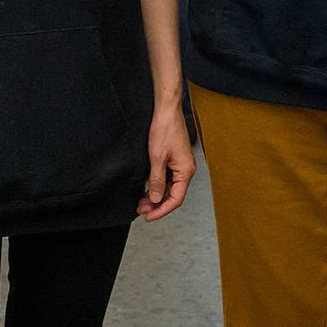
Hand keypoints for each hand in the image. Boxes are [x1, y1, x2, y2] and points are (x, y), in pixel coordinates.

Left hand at [138, 101, 195, 221]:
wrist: (166, 110)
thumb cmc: (165, 129)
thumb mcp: (157, 158)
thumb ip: (157, 181)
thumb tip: (157, 199)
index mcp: (186, 171)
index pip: (176, 199)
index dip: (161, 210)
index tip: (148, 216)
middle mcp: (186, 170)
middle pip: (173, 195)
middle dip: (157, 205)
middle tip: (141, 209)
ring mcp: (180, 165)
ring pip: (170, 188)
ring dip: (156, 196)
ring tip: (141, 201)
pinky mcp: (175, 160)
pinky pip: (168, 178)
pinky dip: (158, 186)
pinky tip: (148, 188)